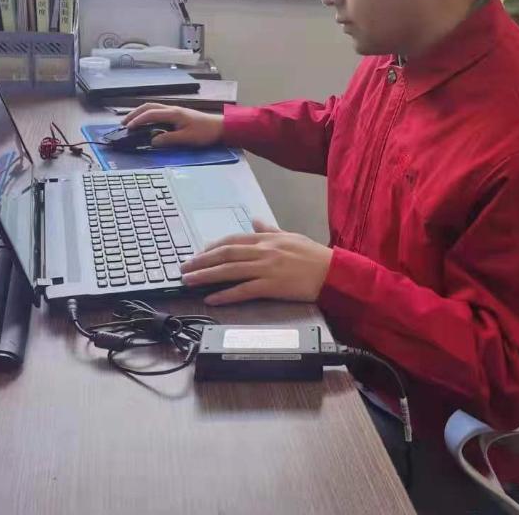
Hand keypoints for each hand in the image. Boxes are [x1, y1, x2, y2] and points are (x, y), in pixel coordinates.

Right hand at [121, 103, 222, 147]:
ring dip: (140, 113)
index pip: (151, 113)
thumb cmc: (205, 132)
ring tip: (130, 122)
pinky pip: (158, 112)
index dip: (138, 120)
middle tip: (123, 123)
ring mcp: (175, 111)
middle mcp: (172, 109)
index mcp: (173, 113)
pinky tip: (145, 122)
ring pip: (153, 108)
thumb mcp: (187, 138)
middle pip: (149, 107)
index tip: (128, 127)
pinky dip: (148, 115)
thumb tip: (152, 141)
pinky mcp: (177, 115)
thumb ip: (169, 139)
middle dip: (134, 114)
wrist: (220, 127)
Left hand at [180, 219, 332, 305]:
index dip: (212, 247)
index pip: (233, 240)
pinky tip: (212, 298)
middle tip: (184, 267)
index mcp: (267, 239)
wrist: (334, 272)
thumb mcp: (291, 236)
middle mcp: (264, 251)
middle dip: (201, 260)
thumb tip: (254, 221)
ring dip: (206, 276)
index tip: (198, 253)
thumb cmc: (315, 256)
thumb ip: (270, 229)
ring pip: (229, 270)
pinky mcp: (272, 286)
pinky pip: (243, 290)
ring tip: (189, 281)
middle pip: (225, 254)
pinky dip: (225, 295)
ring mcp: (267, 268)